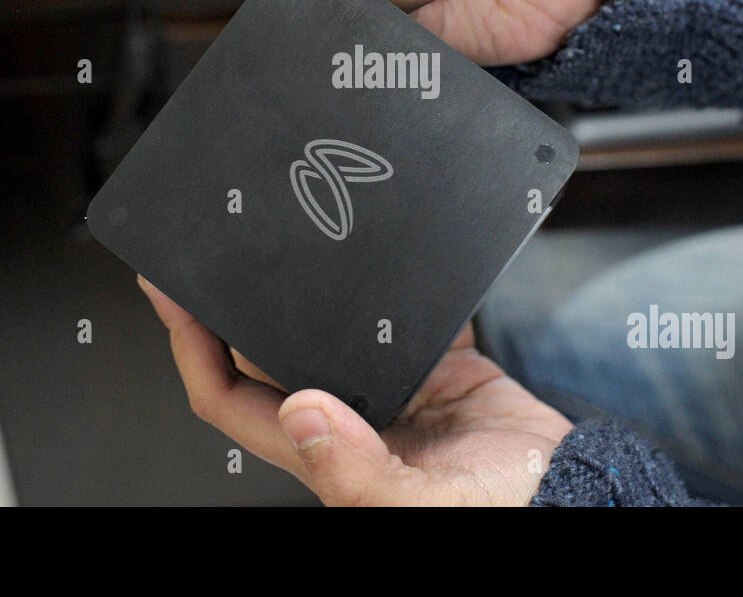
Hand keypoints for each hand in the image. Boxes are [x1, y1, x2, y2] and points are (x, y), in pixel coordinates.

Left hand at [138, 275, 571, 505]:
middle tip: (218, 241)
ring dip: (304, 282)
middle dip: (236, 300)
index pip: (227, 395)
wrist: (573, 493)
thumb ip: (355, 468)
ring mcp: (388, 386)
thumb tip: (303, 410)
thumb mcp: (418, 504)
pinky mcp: (435, 362)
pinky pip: (400, 309)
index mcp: (322, 450)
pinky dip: (390, 277)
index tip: (169, 291)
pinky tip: (384, 245)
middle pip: (267, 350)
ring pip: (326, 322)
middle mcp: (346, 413)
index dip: (191, 345)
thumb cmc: (497, 515)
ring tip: (284, 228)